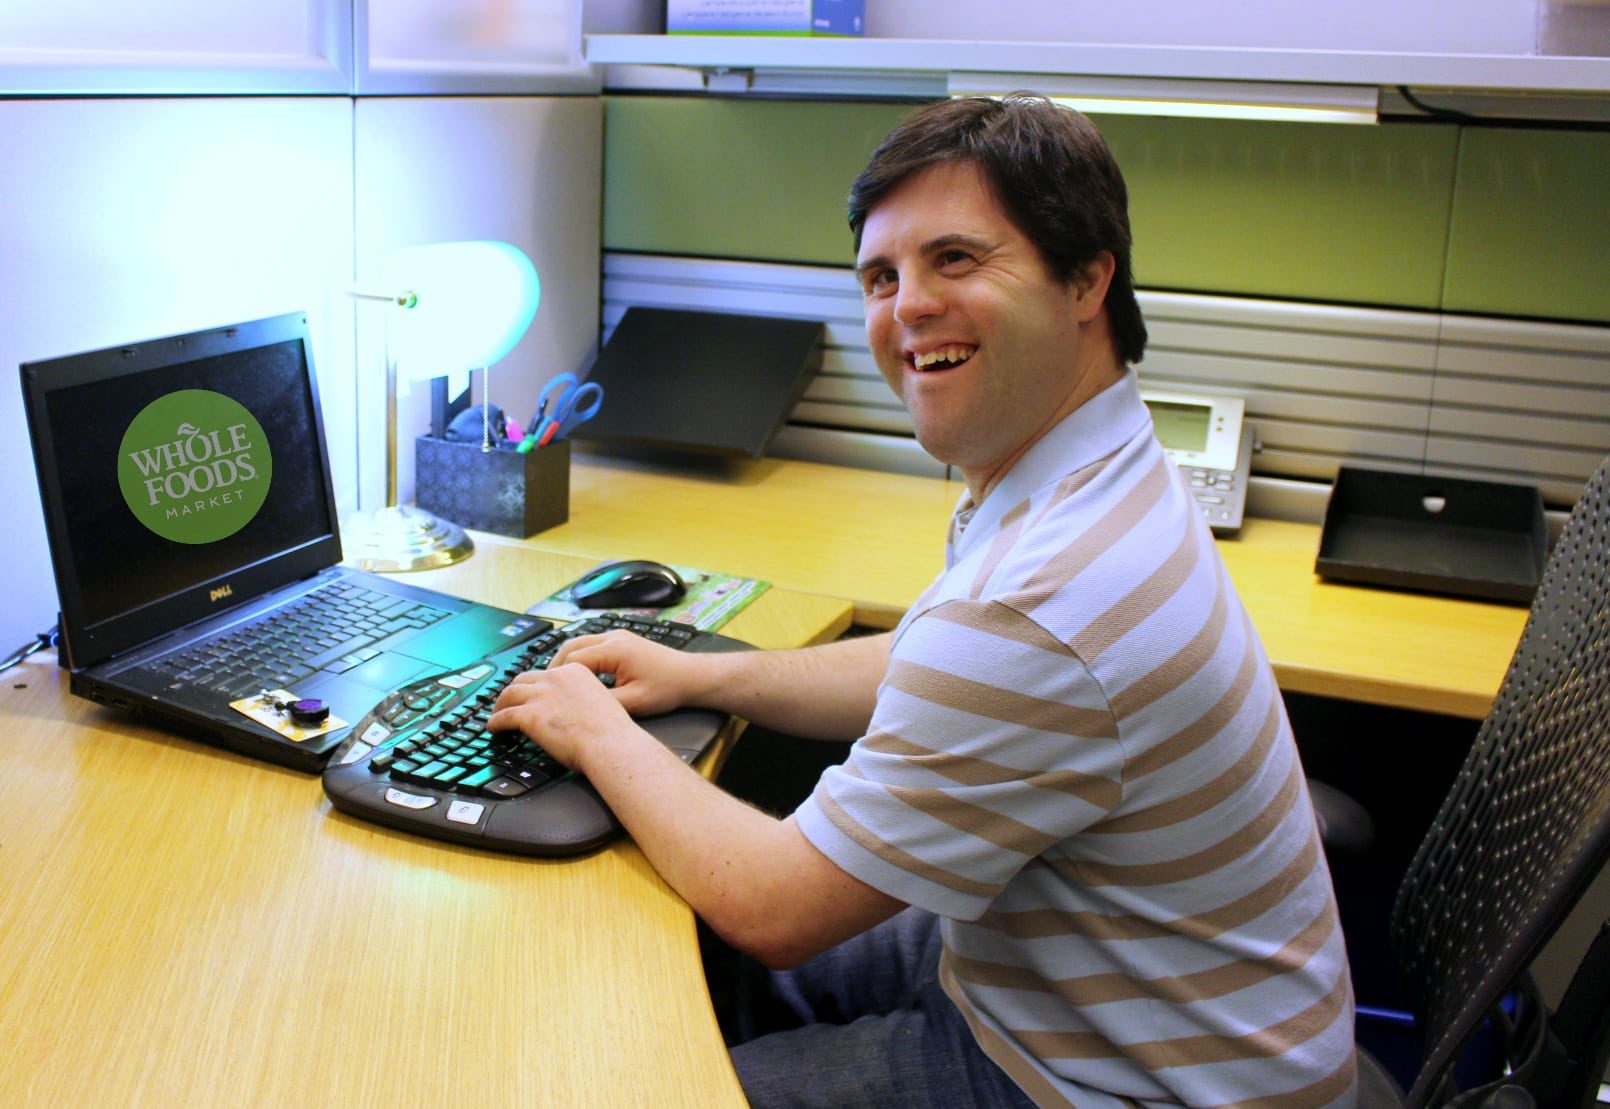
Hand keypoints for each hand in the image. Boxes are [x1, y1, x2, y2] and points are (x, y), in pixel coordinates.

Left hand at [486, 662, 639, 770]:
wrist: (610, 743)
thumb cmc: (611, 731)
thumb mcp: (599, 702)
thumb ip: (581, 698)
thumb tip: (570, 710)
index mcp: (574, 671)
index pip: (546, 674)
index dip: (535, 685)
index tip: (532, 693)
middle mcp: (556, 678)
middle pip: (524, 679)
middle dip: (515, 691)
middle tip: (510, 702)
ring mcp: (541, 694)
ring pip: (509, 694)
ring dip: (500, 704)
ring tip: (497, 714)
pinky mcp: (530, 714)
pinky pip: (504, 716)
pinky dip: (495, 722)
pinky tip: (493, 728)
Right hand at [549, 629, 705, 717]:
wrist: (691, 676)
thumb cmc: (667, 688)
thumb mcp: (634, 702)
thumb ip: (604, 702)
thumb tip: (577, 707)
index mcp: (615, 649)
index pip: (573, 659)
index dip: (557, 676)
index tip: (548, 693)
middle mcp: (614, 637)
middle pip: (571, 646)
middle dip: (556, 667)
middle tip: (546, 687)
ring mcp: (617, 636)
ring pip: (580, 643)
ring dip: (567, 661)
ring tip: (558, 683)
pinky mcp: (621, 641)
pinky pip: (592, 645)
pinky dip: (580, 658)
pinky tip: (579, 676)